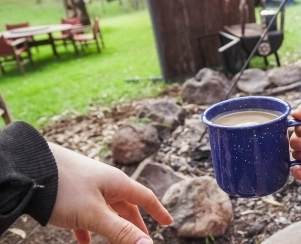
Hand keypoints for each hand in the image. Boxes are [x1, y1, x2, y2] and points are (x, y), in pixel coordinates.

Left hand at [48, 143, 172, 243]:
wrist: (28, 168)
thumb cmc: (64, 188)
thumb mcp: (94, 214)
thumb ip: (121, 231)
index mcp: (117, 183)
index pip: (145, 198)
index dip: (157, 211)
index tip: (168, 222)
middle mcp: (105, 183)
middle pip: (126, 207)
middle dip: (133, 226)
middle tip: (140, 241)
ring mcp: (87, 187)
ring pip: (105, 211)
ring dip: (111, 229)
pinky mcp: (70, 193)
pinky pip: (85, 214)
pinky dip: (87, 230)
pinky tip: (83, 243)